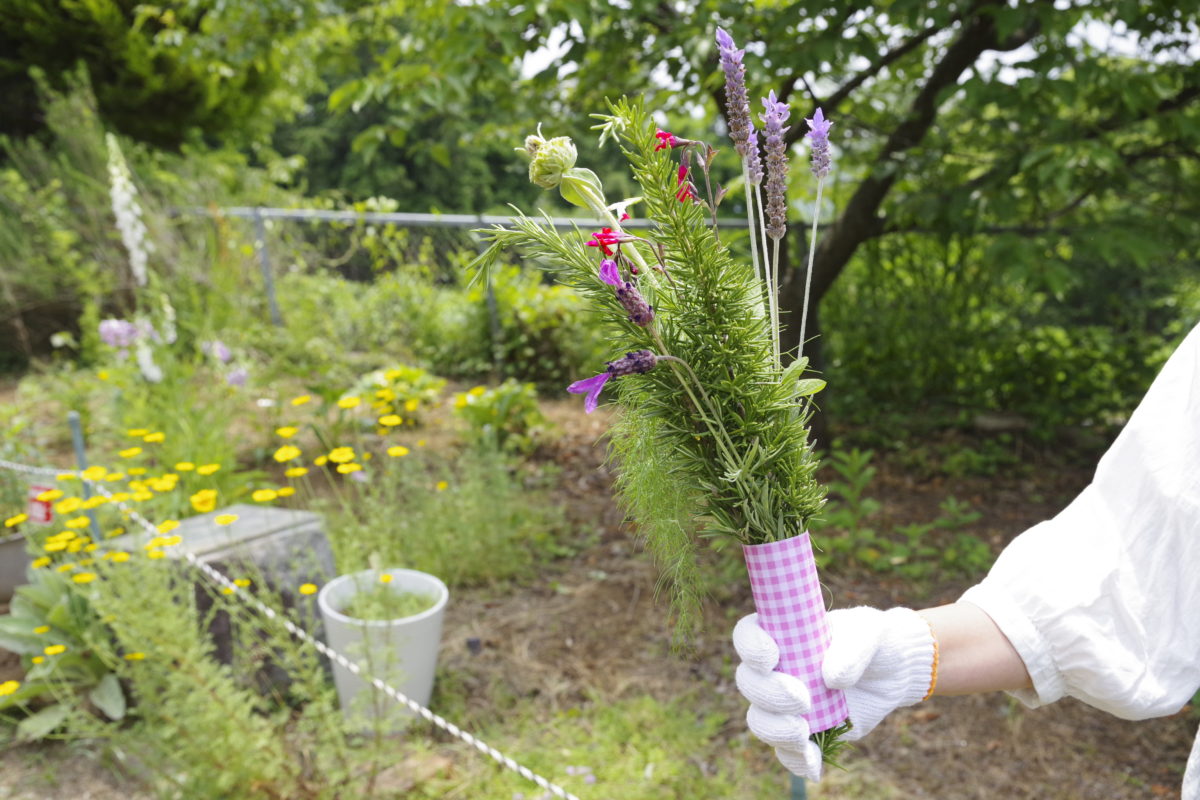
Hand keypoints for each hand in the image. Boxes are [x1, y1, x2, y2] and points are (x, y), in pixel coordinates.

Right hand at [733, 607, 935, 779]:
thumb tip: (830, 679)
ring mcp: (785, 702)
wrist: (894, 673)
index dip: (750, 647)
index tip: (772, 658)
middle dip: (768, 695)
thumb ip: (851, 649)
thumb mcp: (869, 633)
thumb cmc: (876, 641)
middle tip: (802, 699)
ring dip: (775, 730)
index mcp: (781, 634)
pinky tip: (813, 763)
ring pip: (760, 720)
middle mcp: (776, 668)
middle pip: (748, 682)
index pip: (747, 636)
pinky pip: (785, 751)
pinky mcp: (803, 730)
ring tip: (804, 732)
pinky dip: (794, 760)